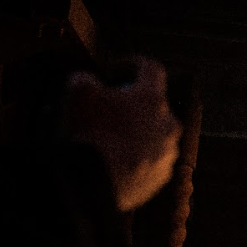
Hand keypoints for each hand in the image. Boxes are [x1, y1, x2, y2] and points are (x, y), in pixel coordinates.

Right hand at [65, 57, 181, 211]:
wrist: (95, 184)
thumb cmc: (88, 132)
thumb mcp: (78, 92)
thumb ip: (87, 78)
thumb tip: (91, 83)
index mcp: (153, 99)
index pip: (151, 69)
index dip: (133, 63)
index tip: (117, 69)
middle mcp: (169, 125)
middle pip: (154, 106)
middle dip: (133, 104)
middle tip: (108, 109)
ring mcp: (168, 153)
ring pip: (155, 134)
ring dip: (136, 132)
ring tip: (110, 138)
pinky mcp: (162, 177)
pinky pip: (151, 159)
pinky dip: (136, 156)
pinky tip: (114, 159)